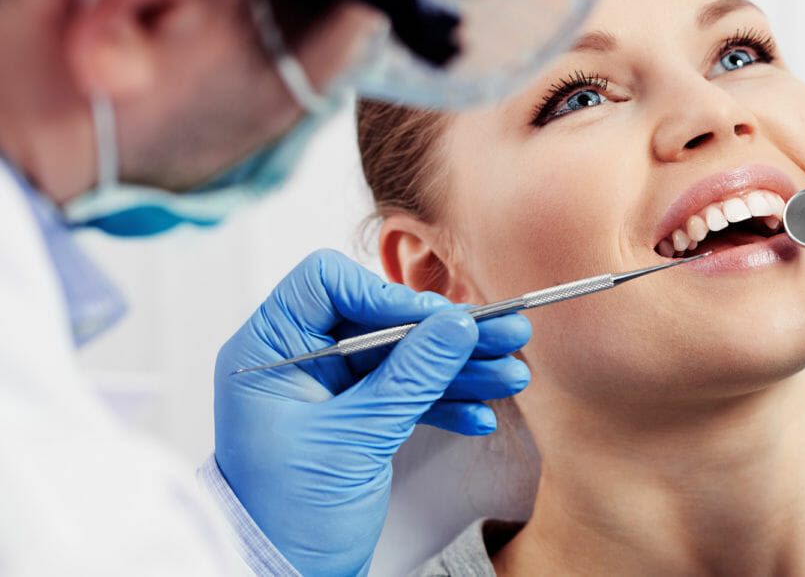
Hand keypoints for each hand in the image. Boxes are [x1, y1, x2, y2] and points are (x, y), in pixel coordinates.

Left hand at [213, 250, 530, 575]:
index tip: (437, 318)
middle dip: (443, 333)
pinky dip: (442, 401)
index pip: (326, 284)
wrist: (285, 576)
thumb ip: (410, 376)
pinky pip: (404, 392)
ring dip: (456, 367)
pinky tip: (480, 412)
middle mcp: (298, 360)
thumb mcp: (355, 439)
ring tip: (509, 373)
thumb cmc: (289, 516)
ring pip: (400, 356)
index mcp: (269, 351)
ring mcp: (328, 389)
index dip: (384, 294)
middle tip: (501, 332)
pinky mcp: (355, 416)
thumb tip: (456, 324)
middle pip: (379, 320)